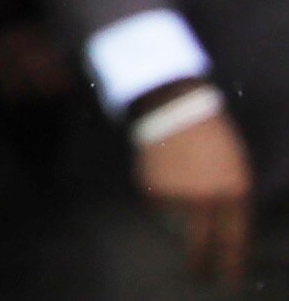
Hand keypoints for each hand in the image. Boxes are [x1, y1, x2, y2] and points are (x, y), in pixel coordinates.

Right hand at [138, 101, 254, 287]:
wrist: (174, 108)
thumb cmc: (214, 138)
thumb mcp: (236, 169)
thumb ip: (232, 201)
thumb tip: (223, 231)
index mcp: (234, 194)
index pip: (234, 241)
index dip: (231, 264)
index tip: (228, 279)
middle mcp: (204, 200)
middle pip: (199, 246)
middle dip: (198, 262)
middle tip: (197, 271)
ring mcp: (175, 195)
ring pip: (175, 226)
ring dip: (177, 220)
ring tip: (179, 193)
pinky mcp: (151, 189)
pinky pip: (157, 207)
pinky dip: (161, 199)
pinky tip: (165, 176)